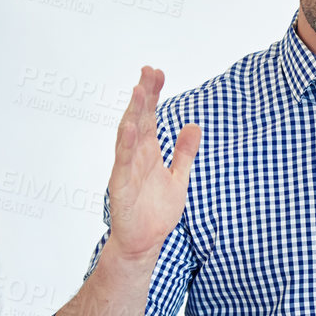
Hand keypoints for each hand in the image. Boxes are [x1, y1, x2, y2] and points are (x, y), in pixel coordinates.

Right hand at [107, 66, 201, 261]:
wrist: (144, 244)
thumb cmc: (156, 213)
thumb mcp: (178, 177)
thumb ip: (184, 152)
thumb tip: (194, 125)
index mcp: (148, 153)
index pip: (150, 117)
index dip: (152, 95)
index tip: (157, 72)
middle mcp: (135, 157)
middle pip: (139, 119)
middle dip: (143, 96)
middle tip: (148, 71)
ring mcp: (126, 170)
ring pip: (128, 136)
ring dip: (133, 113)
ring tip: (138, 90)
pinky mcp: (121, 187)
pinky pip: (122, 163)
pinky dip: (126, 145)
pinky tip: (130, 127)